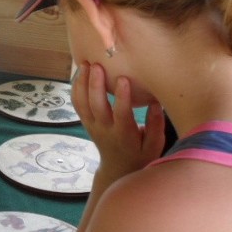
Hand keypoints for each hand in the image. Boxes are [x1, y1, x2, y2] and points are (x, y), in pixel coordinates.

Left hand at [71, 63, 164, 184]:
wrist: (118, 168)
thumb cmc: (140, 155)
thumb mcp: (154, 145)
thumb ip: (156, 125)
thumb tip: (156, 102)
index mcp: (124, 134)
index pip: (121, 113)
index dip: (122, 96)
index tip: (123, 79)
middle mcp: (104, 129)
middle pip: (96, 106)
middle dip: (95, 84)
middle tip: (96, 65)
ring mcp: (92, 125)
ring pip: (82, 104)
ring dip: (81, 83)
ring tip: (84, 64)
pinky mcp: (86, 122)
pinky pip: (77, 104)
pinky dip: (75, 88)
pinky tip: (78, 72)